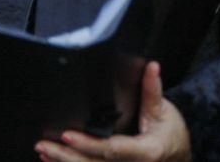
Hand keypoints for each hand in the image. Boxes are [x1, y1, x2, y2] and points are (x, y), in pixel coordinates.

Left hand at [35, 62, 189, 161]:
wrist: (176, 155)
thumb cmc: (169, 135)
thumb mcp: (163, 111)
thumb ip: (152, 90)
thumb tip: (151, 67)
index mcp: (143, 152)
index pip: (110, 149)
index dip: (87, 144)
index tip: (67, 135)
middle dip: (65, 157)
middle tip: (43, 145)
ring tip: (44, 152)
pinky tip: (55, 161)